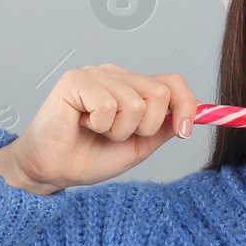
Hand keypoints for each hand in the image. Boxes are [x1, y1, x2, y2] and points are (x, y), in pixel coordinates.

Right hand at [0, 65, 199, 193]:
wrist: (52, 170)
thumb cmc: (88, 156)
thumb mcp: (138, 145)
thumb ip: (163, 127)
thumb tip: (193, 114)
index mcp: (132, 86)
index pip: (172, 82)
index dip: (186, 105)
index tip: (184, 132)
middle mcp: (115, 75)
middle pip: (159, 93)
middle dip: (145, 127)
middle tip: (118, 136)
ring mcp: (95, 74)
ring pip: (134, 103)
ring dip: (118, 131)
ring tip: (97, 132)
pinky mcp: (75, 81)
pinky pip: (108, 105)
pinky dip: (100, 125)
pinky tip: (82, 125)